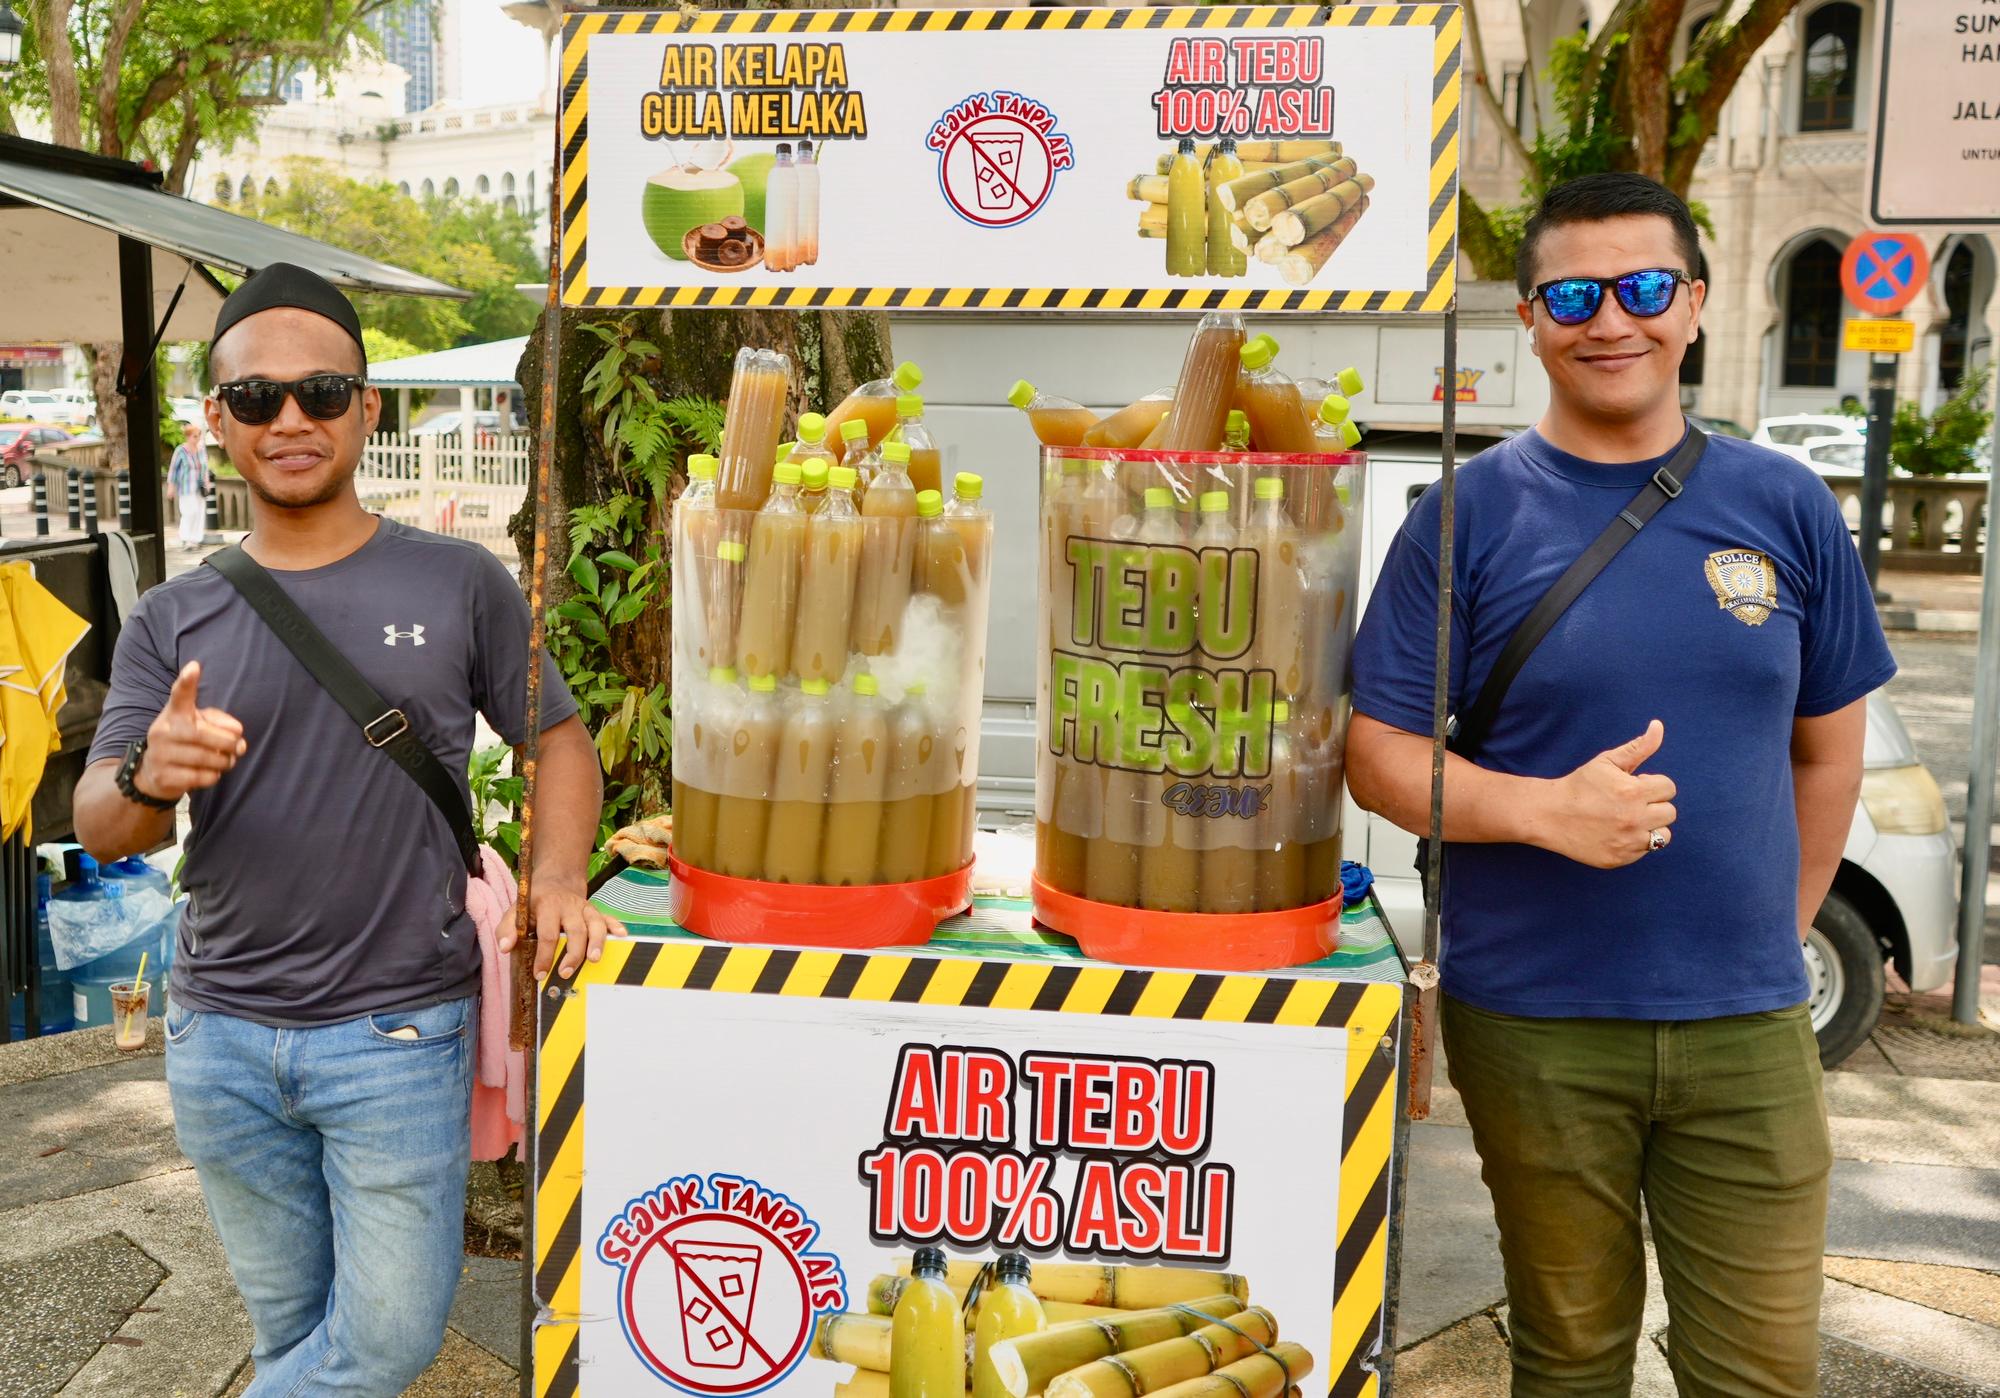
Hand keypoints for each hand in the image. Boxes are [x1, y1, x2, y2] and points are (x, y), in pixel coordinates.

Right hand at [140, 662, 246, 800]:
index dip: (186, 681)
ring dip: (225, 761)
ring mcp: (160, 753)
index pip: (180, 695)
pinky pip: (201, 777)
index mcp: (175, 713)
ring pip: (206, 758)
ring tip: (227, 760)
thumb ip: (221, 722)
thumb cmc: (186, 741)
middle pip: (204, 734)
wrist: (153, 772)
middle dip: (229, 743)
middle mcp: (163, 730)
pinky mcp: (163, 775)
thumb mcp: (201, 724)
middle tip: (239, 747)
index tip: (194, 668)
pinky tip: (211, 772)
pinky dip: (214, 776)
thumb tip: (237, 733)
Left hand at [510, 879, 627, 978]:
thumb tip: (505, 948)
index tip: (541, 974)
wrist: (555, 881)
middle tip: (565, 973)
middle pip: (576, 931)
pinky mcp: (595, 911)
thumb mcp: (515, 910)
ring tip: (594, 959)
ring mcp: (585, 908)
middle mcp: (569, 906)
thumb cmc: (534, 902)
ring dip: (597, 942)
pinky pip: (608, 917)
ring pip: (596, 924)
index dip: (545, 955)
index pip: (548, 934)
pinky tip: (621, 936)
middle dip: (572, 954)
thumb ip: (507, 928)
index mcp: (548, 906)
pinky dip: (616, 926)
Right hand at [1534, 720, 1677, 868]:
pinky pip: (1644, 850)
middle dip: (1653, 804)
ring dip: (1650, 826)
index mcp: (1633, 792)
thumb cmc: (1580, 785)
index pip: (1669, 788)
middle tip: (1628, 803)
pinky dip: (1635, 842)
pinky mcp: (1620, 858)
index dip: (1651, 784)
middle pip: (1669, 812)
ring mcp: (1627, 842)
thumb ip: (1638, 747)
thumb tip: (1659, 726)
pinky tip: (1615, 832)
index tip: (1632, 785)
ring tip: (1628, 819)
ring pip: (1663, 836)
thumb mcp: (1607, 761)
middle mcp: (1634, 819)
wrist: (1550, 815)